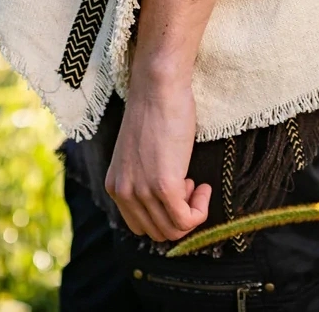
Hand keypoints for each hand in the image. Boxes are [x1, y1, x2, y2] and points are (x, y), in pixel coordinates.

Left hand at [104, 70, 211, 241]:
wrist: (158, 86)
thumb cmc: (155, 111)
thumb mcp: (139, 155)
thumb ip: (143, 181)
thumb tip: (168, 205)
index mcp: (115, 186)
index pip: (141, 227)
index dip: (165, 214)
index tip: (179, 189)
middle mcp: (123, 192)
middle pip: (157, 233)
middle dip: (179, 215)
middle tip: (190, 186)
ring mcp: (142, 191)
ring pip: (173, 230)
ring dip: (192, 212)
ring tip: (196, 183)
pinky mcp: (164, 185)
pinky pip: (186, 220)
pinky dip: (200, 210)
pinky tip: (203, 186)